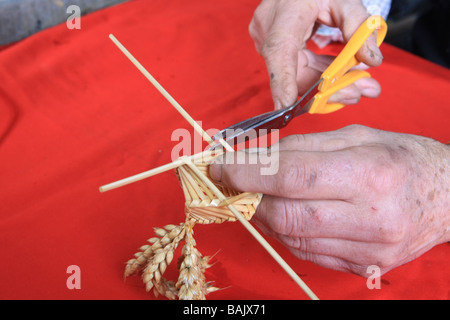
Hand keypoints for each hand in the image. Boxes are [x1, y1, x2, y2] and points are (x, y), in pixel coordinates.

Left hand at [209, 125, 449, 275]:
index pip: (292, 176)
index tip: (221, 167)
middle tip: (233, 182)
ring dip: (265, 215)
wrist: (447, 198)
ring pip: (292, 237)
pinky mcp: (364, 266)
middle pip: (286, 214)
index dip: (247, 172)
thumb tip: (254, 158)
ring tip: (261, 195)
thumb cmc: (403, 159)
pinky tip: (288, 213)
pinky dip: (287, 232)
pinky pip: (307, 252)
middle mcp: (370, 218)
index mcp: (369, 173)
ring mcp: (367, 249)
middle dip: (249, 198)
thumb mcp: (357, 136)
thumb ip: (302, 148)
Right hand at [249, 0, 383, 108]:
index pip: (279, 50)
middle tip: (358, 93)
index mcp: (284, 13)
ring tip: (359, 87)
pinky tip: (343, 78)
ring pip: (295, 74)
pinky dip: (320, 75)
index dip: (282, 80)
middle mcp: (268, 30)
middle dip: (326, 88)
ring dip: (327, 85)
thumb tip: (372, 61)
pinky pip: (297, 69)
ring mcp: (267, 40)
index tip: (287, 105)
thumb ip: (359, 28)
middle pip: (292, 71)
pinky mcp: (275, 47)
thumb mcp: (345, 0)